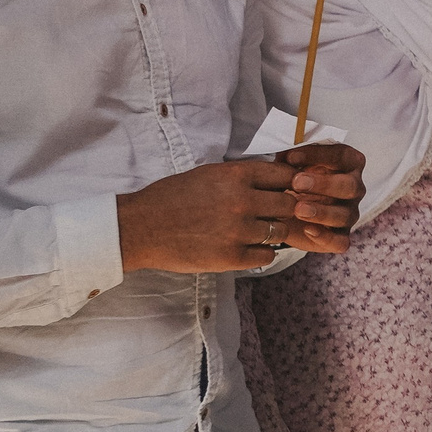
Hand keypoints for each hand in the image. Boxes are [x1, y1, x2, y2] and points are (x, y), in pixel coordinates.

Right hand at [117, 146, 365, 271]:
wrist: (141, 227)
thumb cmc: (173, 197)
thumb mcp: (209, 174)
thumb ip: (243, 177)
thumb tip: (278, 178)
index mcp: (237, 176)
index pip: (285, 176)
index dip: (290, 184)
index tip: (288, 190)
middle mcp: (243, 201)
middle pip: (290, 205)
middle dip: (285, 209)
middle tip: (274, 214)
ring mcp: (239, 231)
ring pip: (280, 231)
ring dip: (272, 232)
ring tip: (255, 231)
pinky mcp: (231, 257)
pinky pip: (267, 255)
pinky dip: (261, 252)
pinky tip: (247, 247)